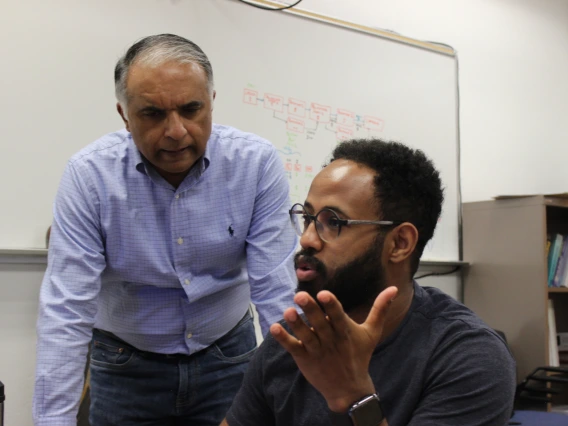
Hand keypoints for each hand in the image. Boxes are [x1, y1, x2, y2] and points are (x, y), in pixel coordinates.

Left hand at [270, 286, 397, 412]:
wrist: (349, 389)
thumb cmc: (360, 355)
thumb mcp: (372, 333)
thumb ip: (380, 309)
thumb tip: (394, 288)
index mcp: (345, 332)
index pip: (338, 316)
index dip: (331, 306)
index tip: (324, 294)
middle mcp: (331, 341)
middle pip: (320, 324)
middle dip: (310, 310)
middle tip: (300, 295)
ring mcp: (317, 351)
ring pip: (305, 336)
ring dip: (296, 324)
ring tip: (288, 311)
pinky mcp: (304, 359)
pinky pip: (293, 348)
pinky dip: (284, 339)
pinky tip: (274, 328)